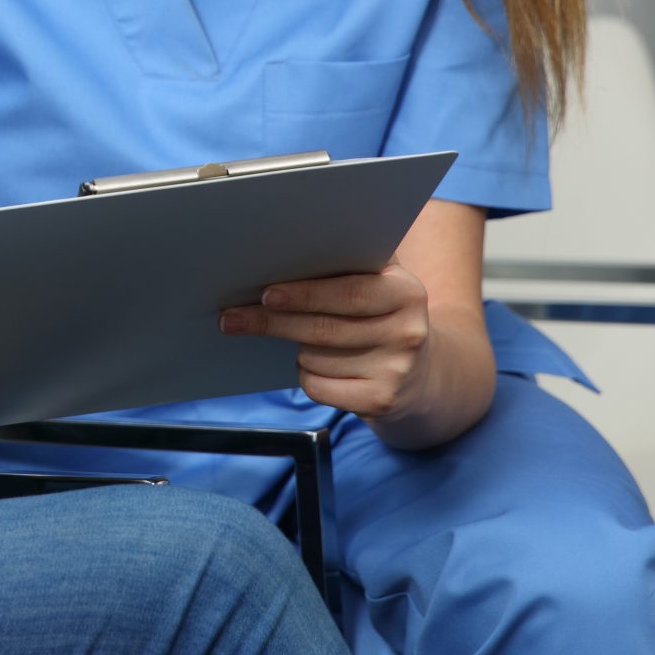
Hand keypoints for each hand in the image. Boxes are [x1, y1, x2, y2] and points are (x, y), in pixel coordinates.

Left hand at [219, 262, 433, 424]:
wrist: (423, 375)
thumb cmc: (382, 316)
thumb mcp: (380, 285)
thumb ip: (348, 265)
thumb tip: (280, 254)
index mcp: (406, 292)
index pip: (347, 293)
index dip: (303, 295)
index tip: (266, 294)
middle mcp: (407, 332)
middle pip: (322, 329)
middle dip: (272, 322)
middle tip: (231, 318)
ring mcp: (396, 370)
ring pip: (314, 357)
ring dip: (296, 349)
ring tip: (304, 339)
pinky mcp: (380, 401)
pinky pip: (318, 386)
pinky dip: (307, 375)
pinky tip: (318, 365)